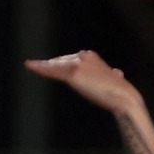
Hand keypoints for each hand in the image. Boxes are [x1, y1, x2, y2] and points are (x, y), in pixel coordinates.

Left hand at [25, 51, 142, 114]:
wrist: (123, 97)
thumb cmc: (119, 92)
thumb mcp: (113, 78)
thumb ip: (111, 74)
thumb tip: (117, 72)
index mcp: (91, 56)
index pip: (69, 58)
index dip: (57, 62)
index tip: (49, 63)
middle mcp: (84, 56)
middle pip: (60, 61)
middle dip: (49, 65)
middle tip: (35, 65)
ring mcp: (78, 64)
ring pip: (55, 65)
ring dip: (42, 65)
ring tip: (30, 65)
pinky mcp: (73, 73)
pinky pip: (53, 71)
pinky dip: (40, 68)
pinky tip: (30, 65)